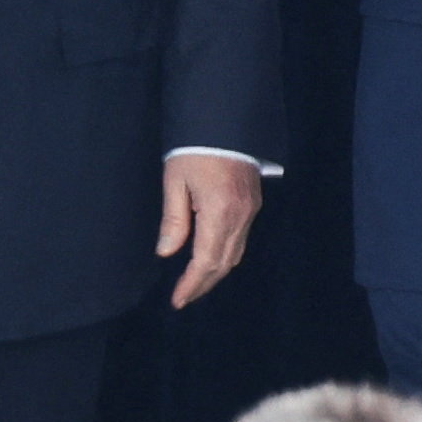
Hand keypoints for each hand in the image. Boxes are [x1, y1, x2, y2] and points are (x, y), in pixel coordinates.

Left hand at [158, 154, 263, 308]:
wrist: (227, 121)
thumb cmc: (195, 148)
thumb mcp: (175, 181)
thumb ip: (174, 220)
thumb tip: (167, 252)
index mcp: (218, 212)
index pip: (205, 261)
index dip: (191, 284)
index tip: (177, 300)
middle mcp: (240, 217)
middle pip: (223, 263)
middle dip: (203, 284)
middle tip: (183, 298)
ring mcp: (251, 211)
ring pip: (235, 254)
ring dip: (215, 272)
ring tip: (195, 283)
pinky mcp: (254, 204)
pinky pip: (241, 240)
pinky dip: (225, 255)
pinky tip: (211, 257)